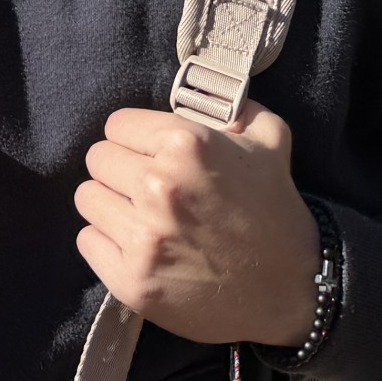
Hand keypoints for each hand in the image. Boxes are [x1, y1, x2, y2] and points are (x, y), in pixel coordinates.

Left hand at [73, 101, 319, 347]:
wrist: (294, 291)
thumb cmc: (277, 212)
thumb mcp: (270, 143)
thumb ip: (237, 108)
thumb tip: (209, 90)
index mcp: (186, 145)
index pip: (116, 125)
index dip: (134, 138)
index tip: (149, 153)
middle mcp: (158, 187)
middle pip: (97, 160)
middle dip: (120, 170)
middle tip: (145, 187)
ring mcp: (143, 237)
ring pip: (87, 198)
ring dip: (110, 205)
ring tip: (139, 216)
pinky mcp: (132, 280)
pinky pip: (87, 242)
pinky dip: (107, 244)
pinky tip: (138, 247)